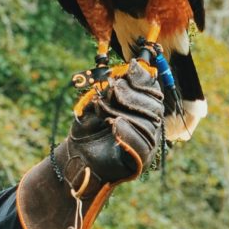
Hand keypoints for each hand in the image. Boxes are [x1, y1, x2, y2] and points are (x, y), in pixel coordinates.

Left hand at [17, 60, 163, 228]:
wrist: (75, 159)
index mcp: (141, 111)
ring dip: (125, 112)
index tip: (130, 68)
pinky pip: (141, 146)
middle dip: (132, 95)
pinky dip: (127, 133)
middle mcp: (149, 128)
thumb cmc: (86, 131)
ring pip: (148, 124)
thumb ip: (114, 89)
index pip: (153, 93)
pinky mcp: (140, 162)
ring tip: (105, 111)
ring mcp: (147, 146)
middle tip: (112, 91)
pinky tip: (115, 124)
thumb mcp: (98, 104)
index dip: (144, 80)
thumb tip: (133, 66)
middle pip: (153, 108)